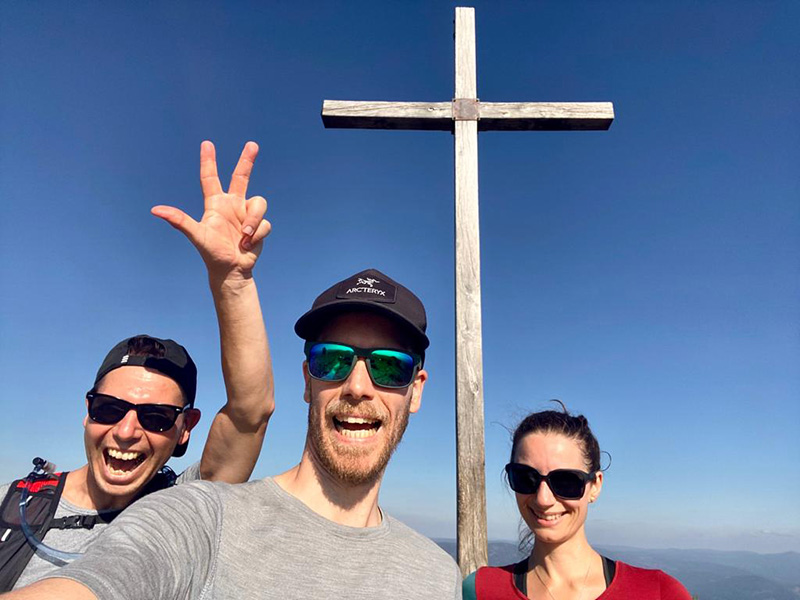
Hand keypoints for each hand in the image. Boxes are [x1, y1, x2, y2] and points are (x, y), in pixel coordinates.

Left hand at [152, 141, 270, 280]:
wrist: (231, 270)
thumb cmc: (211, 253)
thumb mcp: (196, 235)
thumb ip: (180, 220)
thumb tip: (156, 210)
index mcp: (215, 204)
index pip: (210, 178)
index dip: (208, 161)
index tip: (207, 144)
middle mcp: (232, 205)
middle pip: (241, 177)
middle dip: (247, 160)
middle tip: (252, 145)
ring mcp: (247, 214)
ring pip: (258, 203)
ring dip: (253, 220)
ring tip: (245, 236)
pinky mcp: (260, 225)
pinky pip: (264, 222)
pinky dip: (257, 234)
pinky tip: (248, 244)